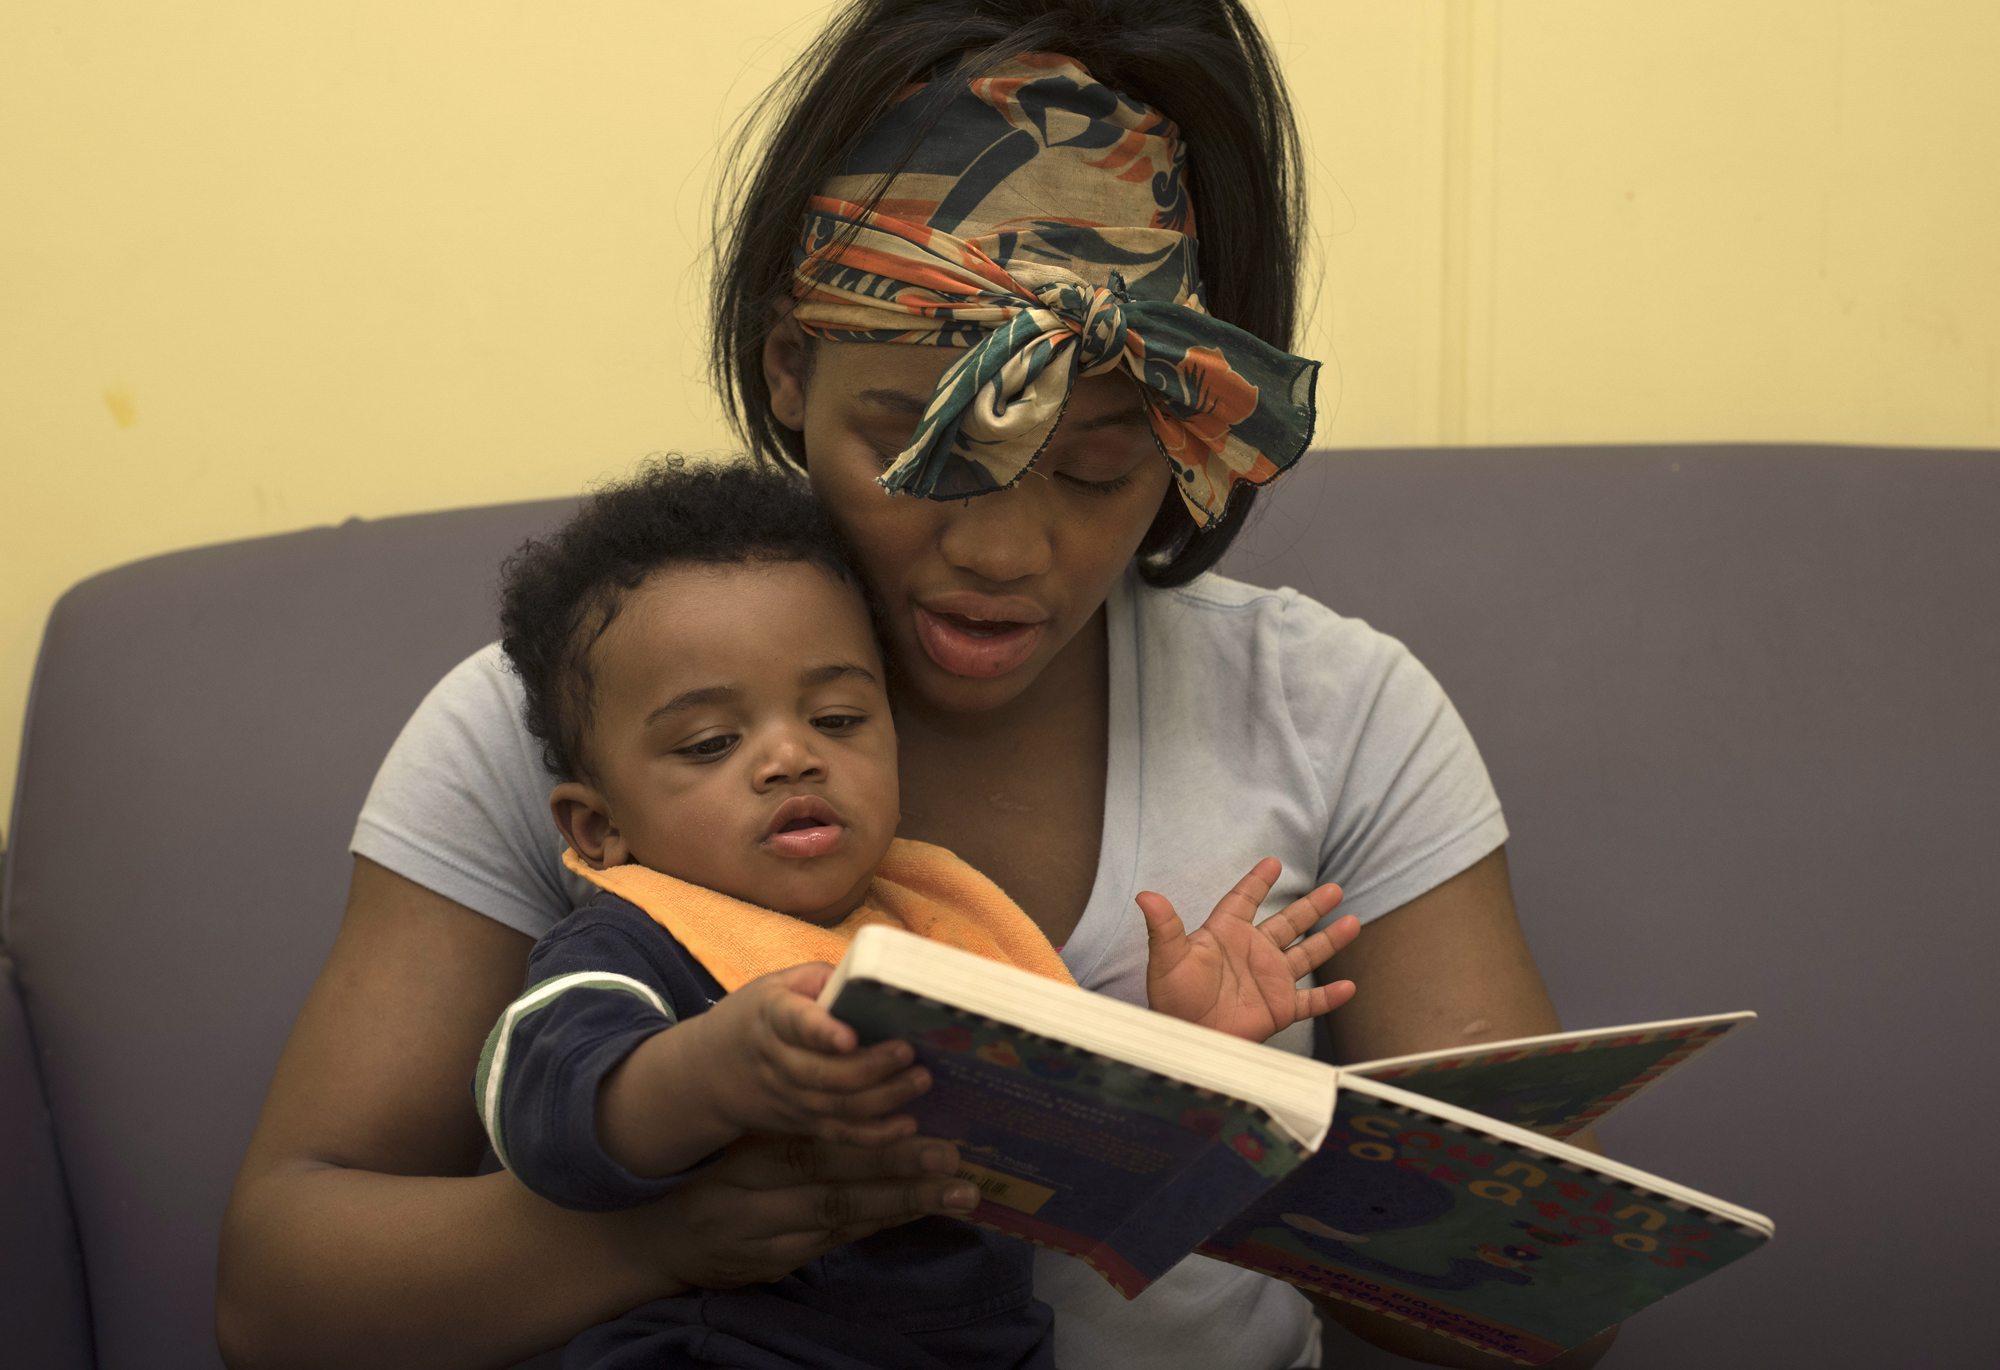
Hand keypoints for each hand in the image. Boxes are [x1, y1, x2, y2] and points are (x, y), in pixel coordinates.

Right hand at [642, 1132, 980, 1290]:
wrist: (659, 1236)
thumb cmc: (711, 1166)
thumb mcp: (738, 1131)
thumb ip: (788, 1106)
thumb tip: (853, 1054)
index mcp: (745, 1156)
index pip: (809, 1146)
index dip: (863, 1136)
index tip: (916, 1114)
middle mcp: (754, 1201)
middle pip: (834, 1188)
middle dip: (900, 1175)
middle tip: (953, 1160)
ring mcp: (766, 1239)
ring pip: (843, 1221)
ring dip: (904, 1206)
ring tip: (958, 1193)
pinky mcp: (777, 1264)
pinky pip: (838, 1241)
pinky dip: (881, 1224)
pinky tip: (919, 1210)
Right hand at [701, 963, 931, 1144]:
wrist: (709, 1072)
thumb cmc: (755, 1018)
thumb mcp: (775, 985)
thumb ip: (820, 979)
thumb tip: (870, 981)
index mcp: (772, 1017)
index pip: (795, 1024)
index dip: (822, 1032)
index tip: (849, 1035)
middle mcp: (779, 1062)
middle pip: (825, 1073)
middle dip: (872, 1066)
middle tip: (909, 1052)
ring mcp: (791, 1099)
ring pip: (838, 1106)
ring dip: (884, 1097)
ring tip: (920, 1079)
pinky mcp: (803, 1124)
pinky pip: (841, 1134)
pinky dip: (876, 1135)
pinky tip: (908, 1125)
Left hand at [1138, 857, 1358, 1041]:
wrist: (1186, 1040)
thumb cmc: (1172, 1000)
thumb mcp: (1167, 959)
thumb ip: (1163, 927)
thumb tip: (1145, 896)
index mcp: (1226, 935)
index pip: (1244, 900)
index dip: (1258, 882)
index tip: (1273, 863)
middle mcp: (1252, 953)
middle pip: (1288, 922)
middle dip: (1311, 906)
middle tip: (1334, 889)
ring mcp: (1269, 980)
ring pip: (1306, 954)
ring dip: (1329, 940)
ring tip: (1352, 922)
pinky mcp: (1279, 1008)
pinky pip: (1310, 1001)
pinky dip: (1330, 996)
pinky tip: (1349, 987)